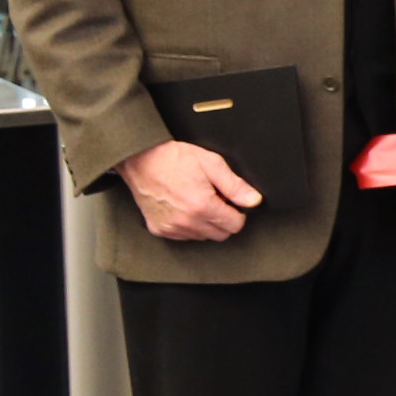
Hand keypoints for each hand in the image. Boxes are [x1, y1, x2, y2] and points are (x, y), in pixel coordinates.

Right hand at [120, 140, 259, 241]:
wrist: (141, 159)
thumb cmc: (175, 158)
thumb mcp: (212, 164)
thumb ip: (236, 186)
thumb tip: (254, 201)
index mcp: (202, 206)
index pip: (235, 225)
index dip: (238, 213)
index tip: (231, 202)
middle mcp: (186, 222)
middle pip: (220, 234)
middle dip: (223, 220)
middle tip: (215, 199)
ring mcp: (171, 228)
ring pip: (203, 237)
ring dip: (206, 224)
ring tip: (198, 201)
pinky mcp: (159, 230)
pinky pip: (184, 236)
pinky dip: (189, 226)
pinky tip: (184, 208)